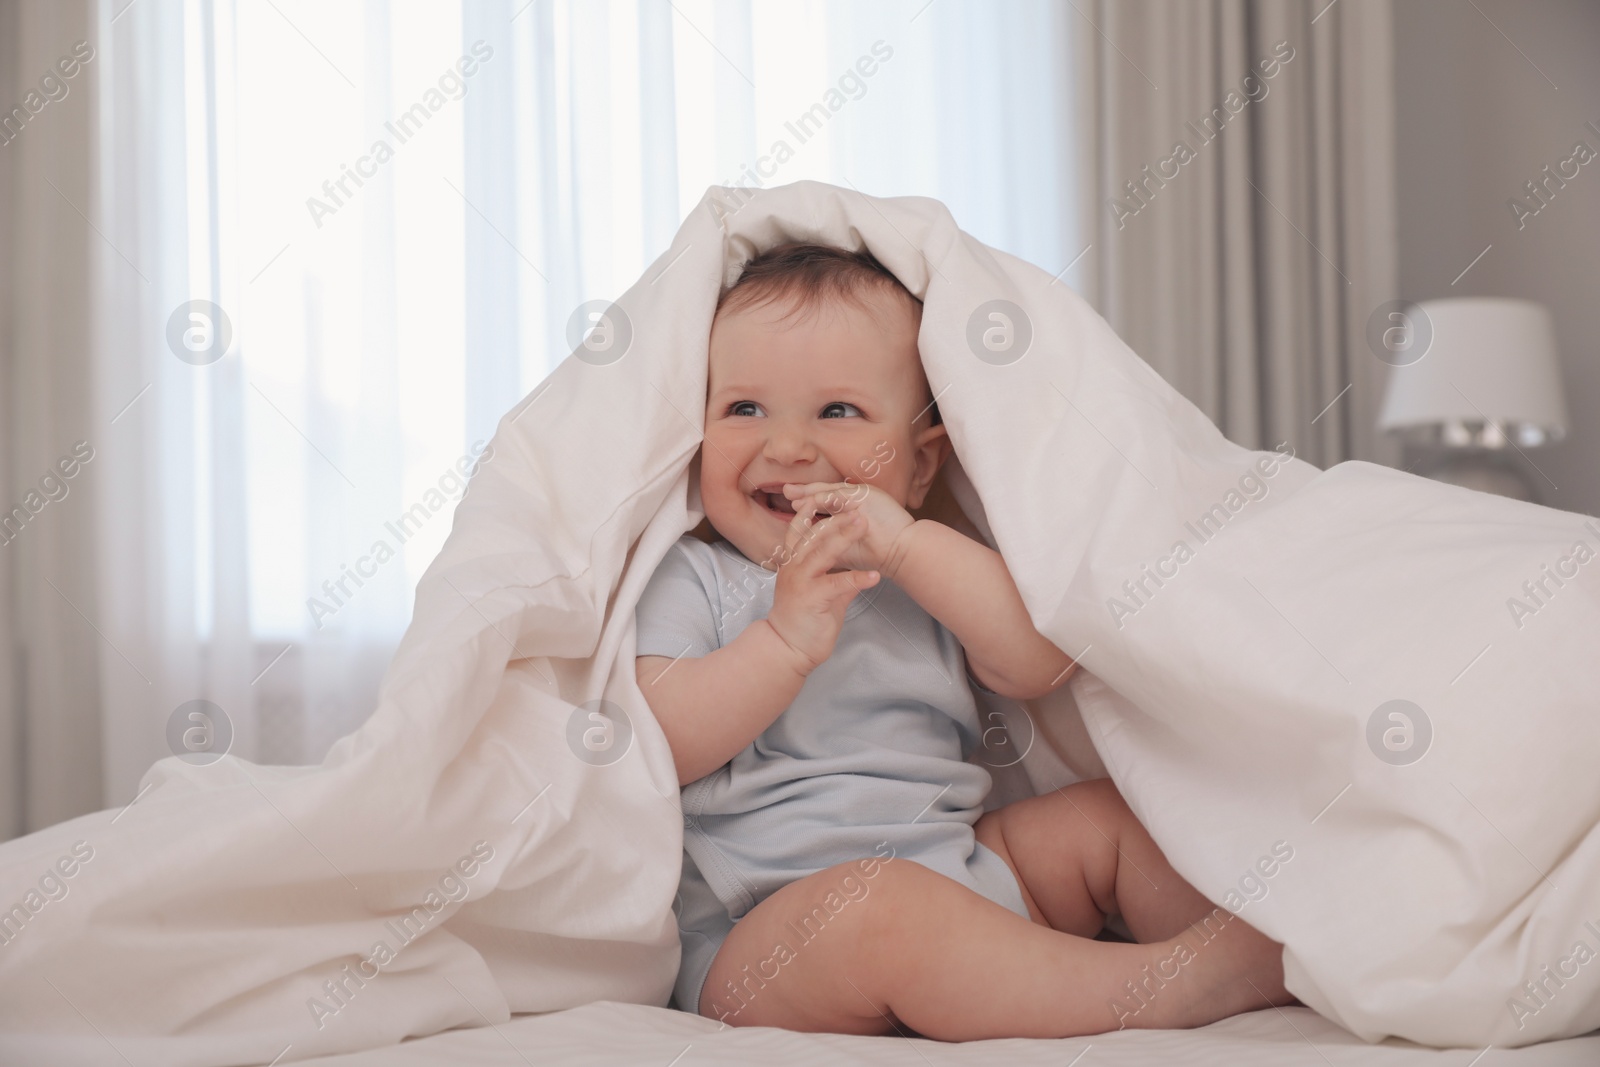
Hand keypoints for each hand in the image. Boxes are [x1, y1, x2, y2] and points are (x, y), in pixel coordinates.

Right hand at [763, 512, 878, 674]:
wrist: (787, 648)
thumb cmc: (803, 621)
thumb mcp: (822, 593)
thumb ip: (837, 577)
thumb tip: (859, 568)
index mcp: (793, 563)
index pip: (799, 531)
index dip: (812, 512)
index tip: (828, 494)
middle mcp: (794, 568)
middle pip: (814, 535)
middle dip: (836, 518)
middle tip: (857, 504)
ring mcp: (801, 581)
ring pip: (823, 552)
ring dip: (845, 537)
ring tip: (864, 524)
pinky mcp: (812, 598)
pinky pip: (838, 583)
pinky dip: (858, 578)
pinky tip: (876, 576)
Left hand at [779, 480, 914, 575]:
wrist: (903, 554)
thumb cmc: (876, 554)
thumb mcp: (845, 546)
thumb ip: (828, 541)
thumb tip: (804, 545)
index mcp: (852, 506)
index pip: (826, 499)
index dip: (807, 499)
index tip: (789, 500)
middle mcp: (858, 497)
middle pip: (826, 490)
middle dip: (805, 491)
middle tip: (786, 490)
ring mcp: (864, 495)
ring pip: (833, 491)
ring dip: (813, 492)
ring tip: (795, 495)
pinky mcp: (870, 498)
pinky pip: (845, 496)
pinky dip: (829, 497)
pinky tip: (814, 499)